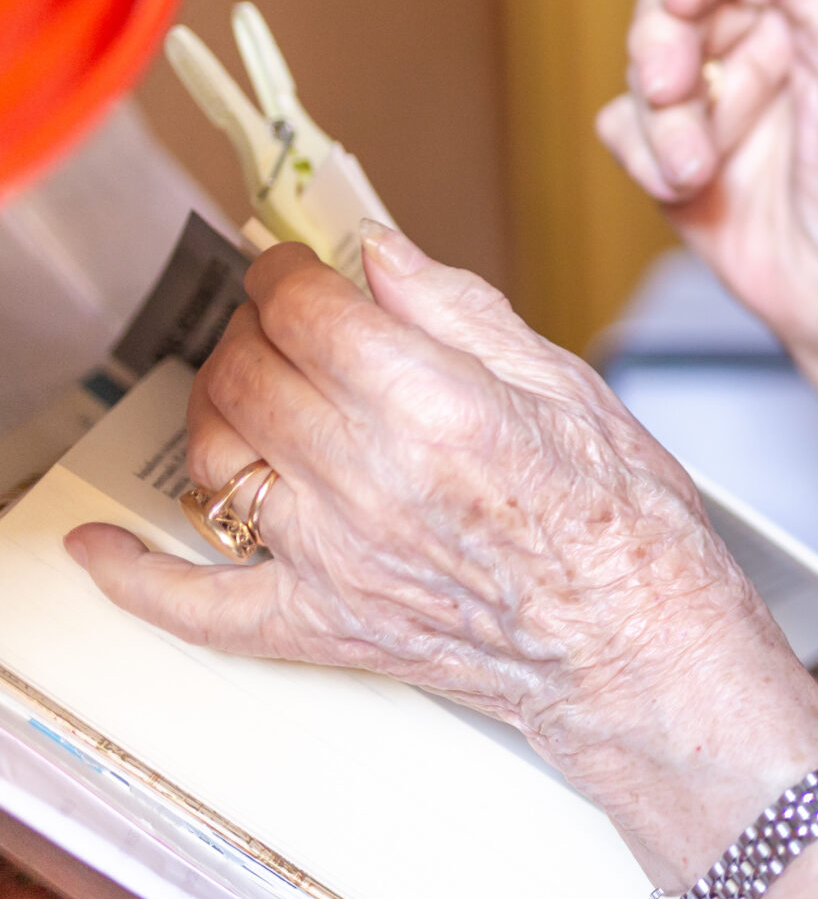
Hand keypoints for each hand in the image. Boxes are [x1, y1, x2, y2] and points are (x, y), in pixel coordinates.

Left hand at [65, 232, 817, 877]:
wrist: (635, 644)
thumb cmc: (622, 523)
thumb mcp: (566, 383)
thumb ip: (461, 311)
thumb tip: (379, 254)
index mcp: (437, 409)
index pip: (307, 310)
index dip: (286, 270)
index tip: (291, 263)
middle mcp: (371, 481)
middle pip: (250, 371)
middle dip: (254, 326)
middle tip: (281, 320)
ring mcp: (332, 558)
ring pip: (214, 455)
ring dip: (213, 404)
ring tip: (247, 386)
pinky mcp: (317, 622)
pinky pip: (194, 602)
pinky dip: (134, 575)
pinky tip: (102, 546)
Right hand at [597, 0, 817, 348]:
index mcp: (814, 12)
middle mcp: (761, 48)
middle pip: (671, 2)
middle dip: (662, 42)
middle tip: (673, 88)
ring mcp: (716, 103)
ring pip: (641, 66)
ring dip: (660, 116)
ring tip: (697, 166)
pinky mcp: (677, 157)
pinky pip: (625, 128)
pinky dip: (646, 154)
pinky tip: (689, 188)